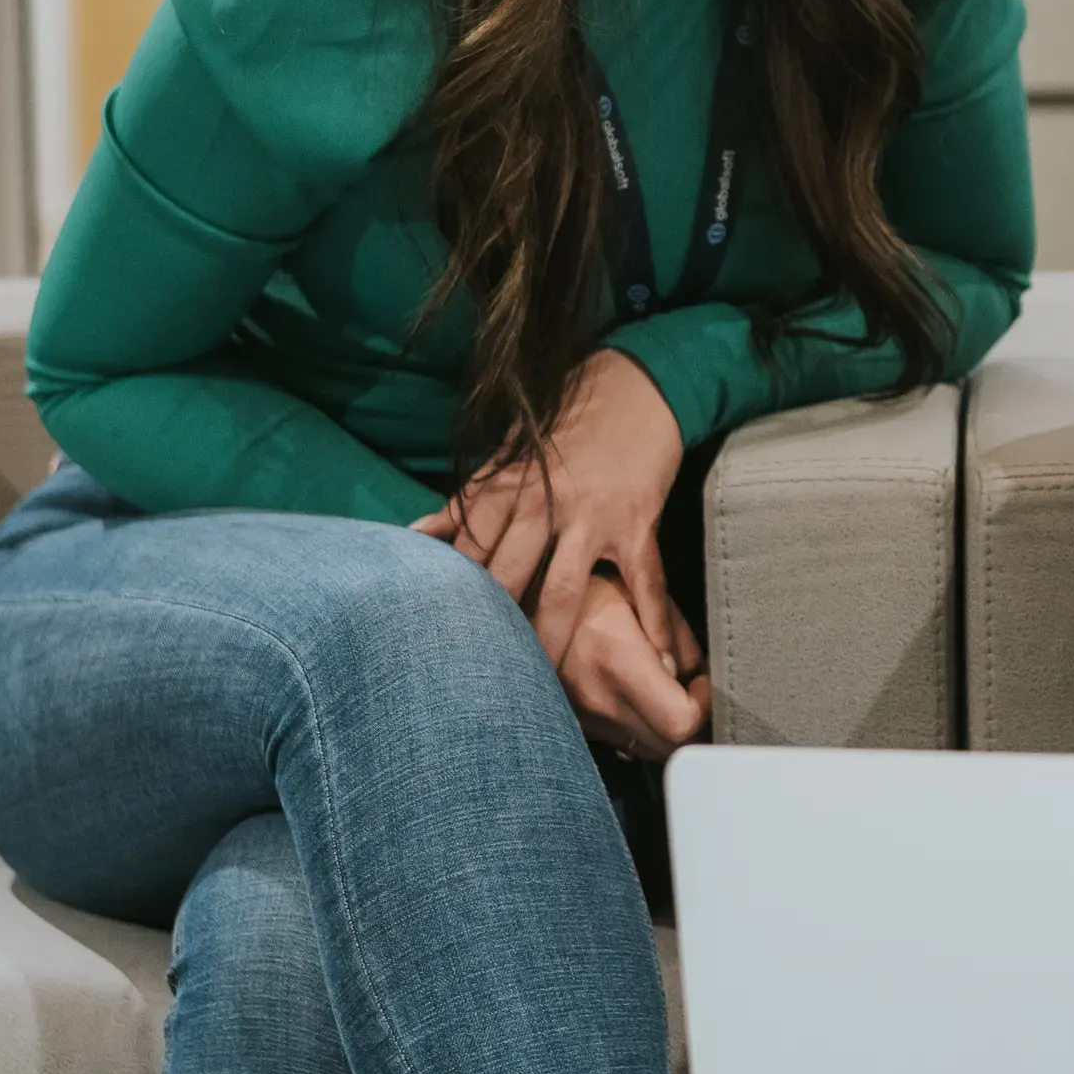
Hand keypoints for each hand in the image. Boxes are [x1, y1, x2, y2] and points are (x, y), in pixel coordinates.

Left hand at [420, 351, 708, 756]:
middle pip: (506, 580)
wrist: (635, 385)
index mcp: (505, 488)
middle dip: (493, 631)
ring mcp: (593, 515)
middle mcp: (544, 504)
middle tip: (479, 681)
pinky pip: (644, 584)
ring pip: (564, 591)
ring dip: (553, 640)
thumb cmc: (565, 426)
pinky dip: (654, 624)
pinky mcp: (637, 522)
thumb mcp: (507, 459)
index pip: (466, 554)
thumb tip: (412, 535)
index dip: (449, 600)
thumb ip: (463, 503)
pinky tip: (661, 663)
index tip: (434, 642)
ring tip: (545, 687)